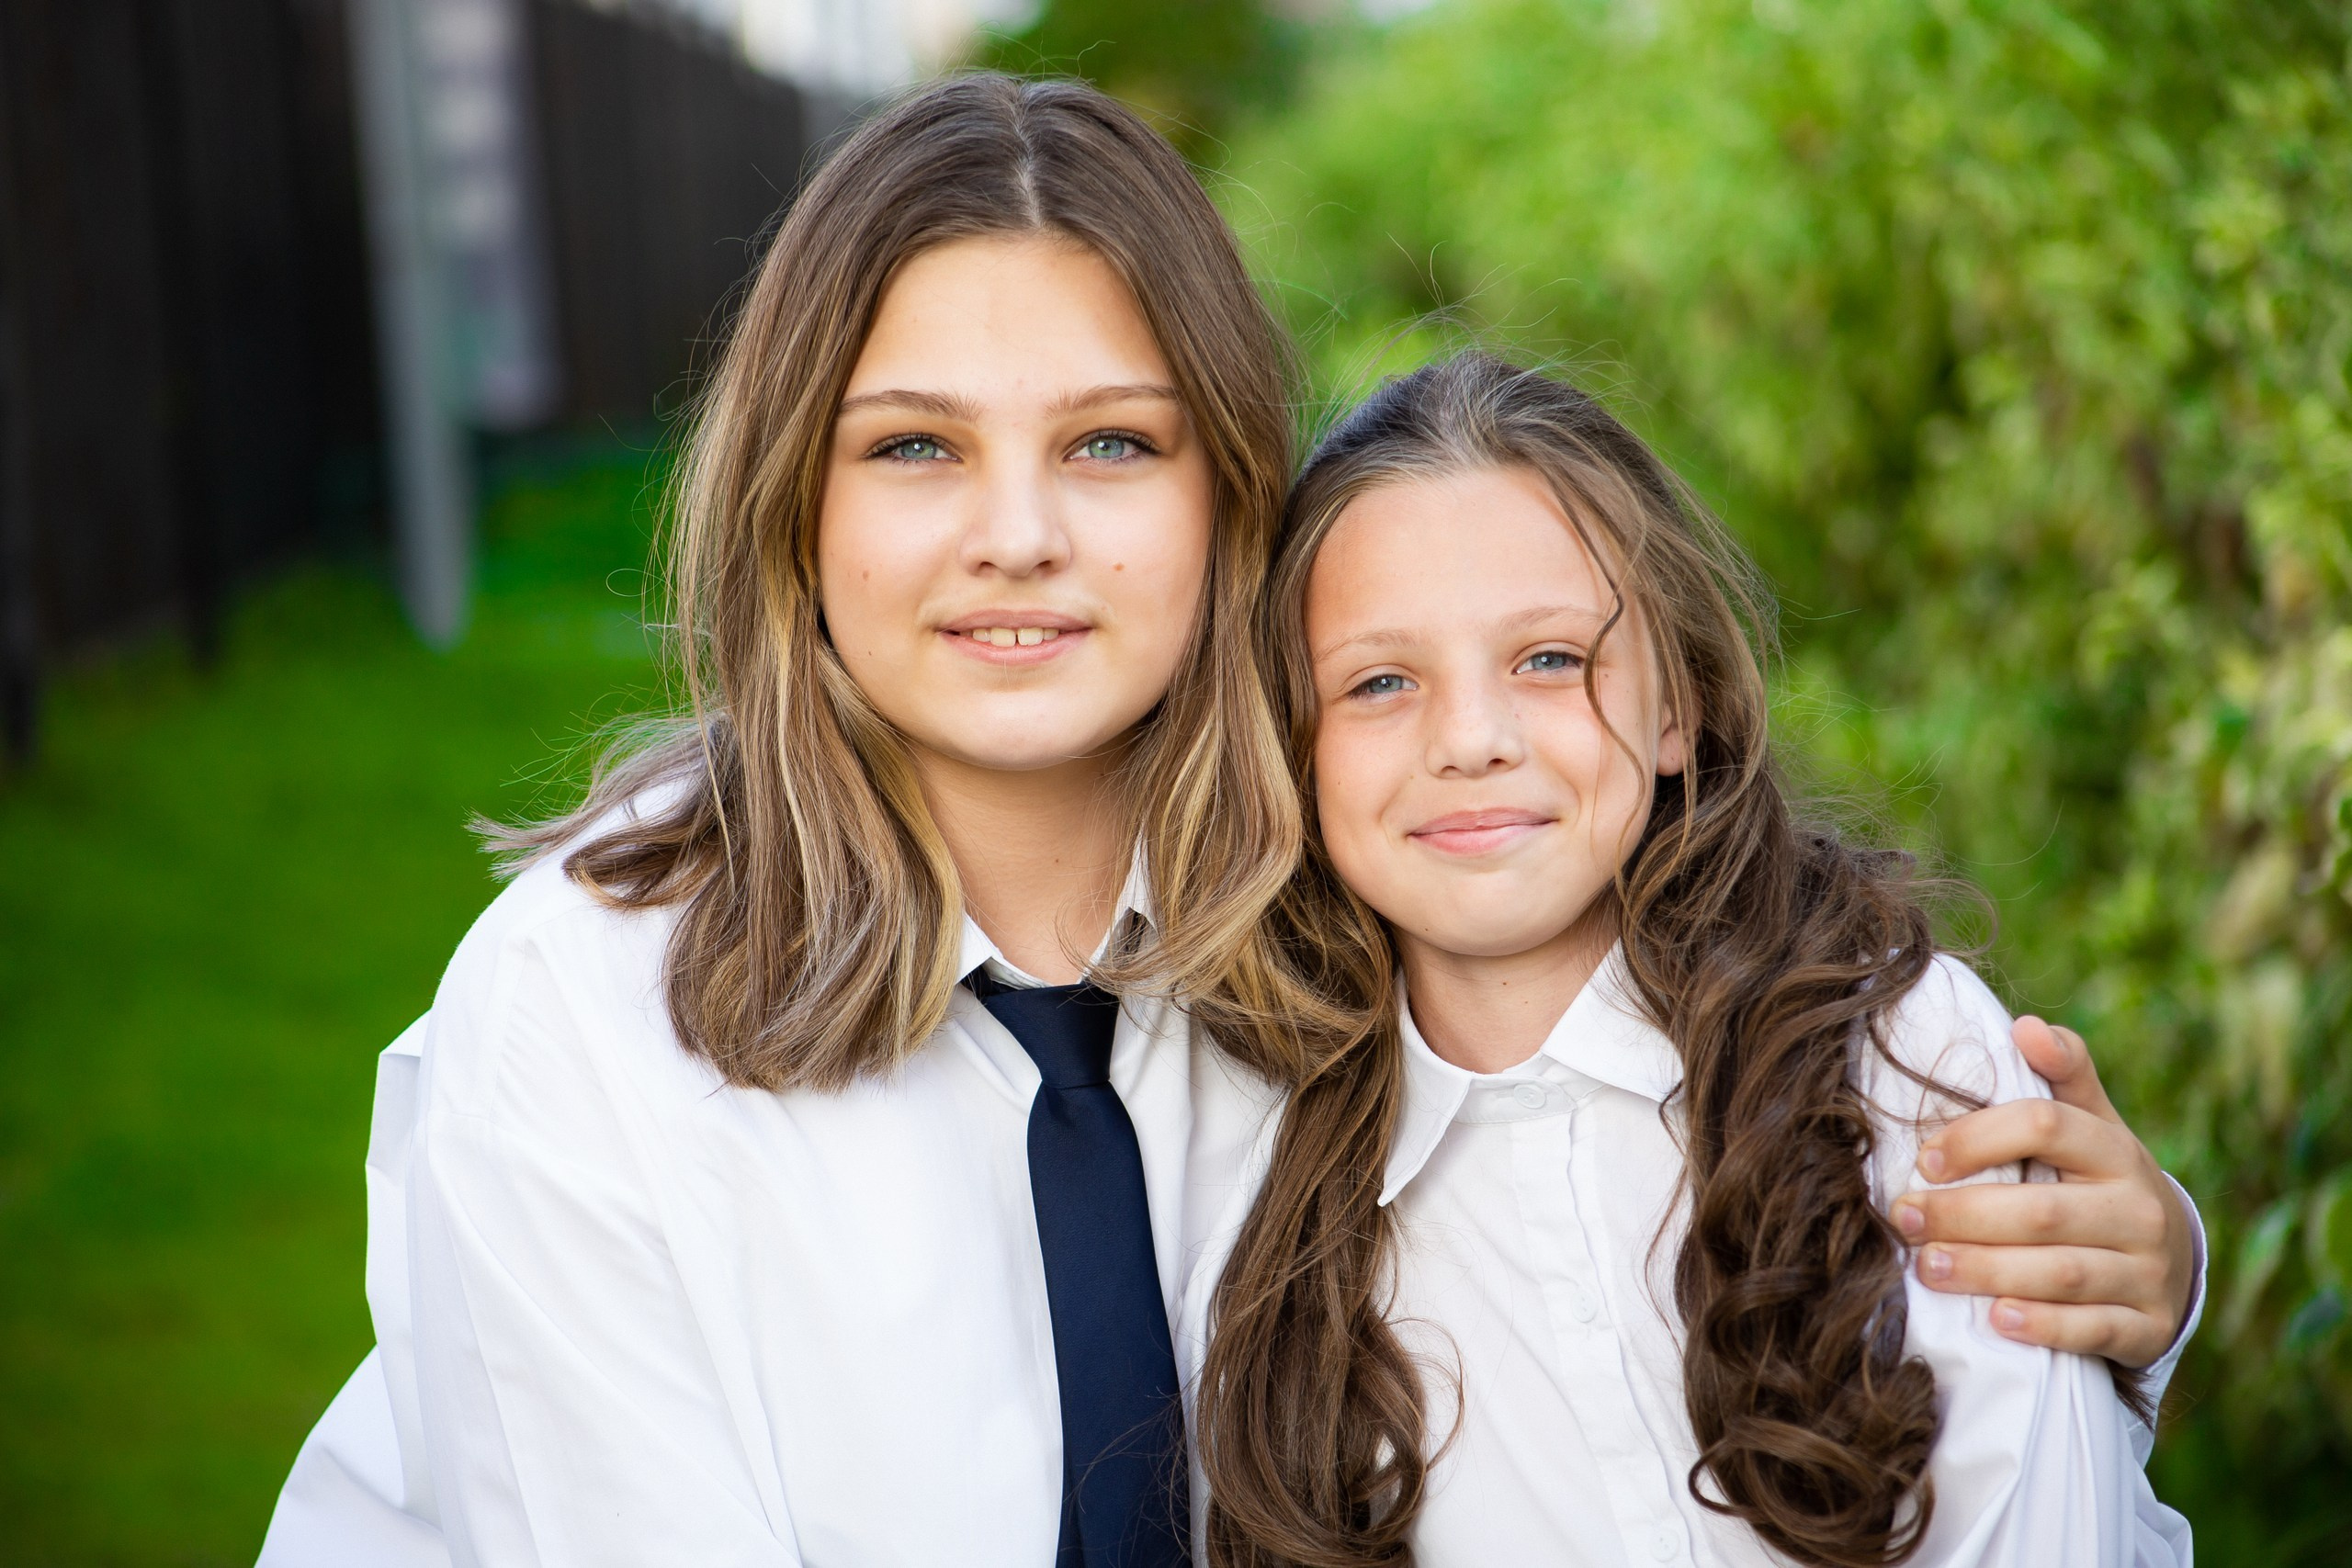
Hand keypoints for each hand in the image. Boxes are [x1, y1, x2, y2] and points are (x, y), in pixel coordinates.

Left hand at [1888, 1016, 2194, 1368]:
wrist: (2168, 1262)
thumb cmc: (2099, 1183)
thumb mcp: (2090, 1125)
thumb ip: (2061, 1074)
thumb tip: (2025, 1025)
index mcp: (2116, 1149)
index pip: (2046, 1124)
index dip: (1978, 1137)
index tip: (1924, 1158)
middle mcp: (2138, 1209)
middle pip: (2043, 1210)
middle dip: (1963, 1215)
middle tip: (1903, 1218)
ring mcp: (2149, 1271)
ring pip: (2062, 1273)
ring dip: (1987, 1270)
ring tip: (1927, 1267)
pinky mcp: (2149, 1326)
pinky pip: (2092, 1330)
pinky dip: (2042, 1326)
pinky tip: (1995, 1320)